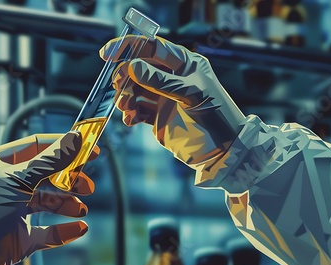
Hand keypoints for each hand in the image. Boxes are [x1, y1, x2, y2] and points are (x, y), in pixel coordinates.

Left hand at [0, 132, 97, 264]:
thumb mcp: (18, 178)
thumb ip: (50, 160)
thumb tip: (76, 139)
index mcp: (4, 163)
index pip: (39, 146)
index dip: (64, 146)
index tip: (88, 148)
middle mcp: (10, 184)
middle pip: (48, 175)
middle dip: (69, 179)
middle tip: (86, 185)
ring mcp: (15, 211)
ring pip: (50, 203)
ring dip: (68, 204)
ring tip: (81, 209)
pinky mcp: (20, 236)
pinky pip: (48, 233)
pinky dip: (64, 231)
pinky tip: (79, 228)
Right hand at [100, 36, 244, 167]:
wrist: (222, 150)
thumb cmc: (215, 116)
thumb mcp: (190, 94)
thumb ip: (161, 81)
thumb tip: (132, 67)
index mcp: (183, 64)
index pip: (152, 47)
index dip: (129, 47)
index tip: (107, 54)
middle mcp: (171, 77)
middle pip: (138, 69)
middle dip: (125, 77)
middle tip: (119, 87)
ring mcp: (163, 97)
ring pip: (134, 90)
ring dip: (125, 96)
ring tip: (126, 107)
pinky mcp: (157, 116)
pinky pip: (136, 110)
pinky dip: (129, 113)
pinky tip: (130, 120)